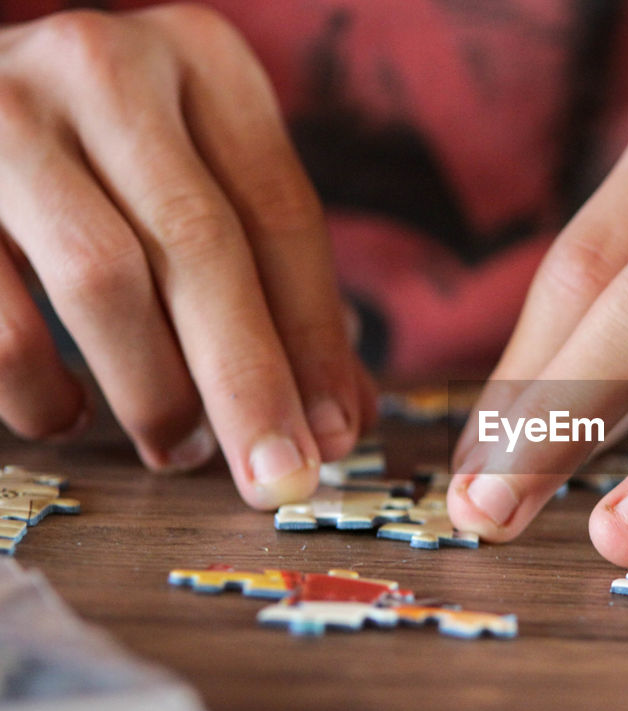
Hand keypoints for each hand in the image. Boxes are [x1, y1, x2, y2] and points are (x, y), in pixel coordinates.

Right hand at [0, 5, 373, 506]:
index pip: (282, 214)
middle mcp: (105, 65)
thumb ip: (275, 295)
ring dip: (154, 390)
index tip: (335, 435)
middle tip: (278, 477)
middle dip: (249, 380)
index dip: (316, 338)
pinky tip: (71, 413)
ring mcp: (4, 112)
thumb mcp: (205, 189)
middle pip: (200, 245)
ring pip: (101, 278)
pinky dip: (40, 388)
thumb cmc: (110, 167)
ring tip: (181, 449)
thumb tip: (339, 426)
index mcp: (203, 60)